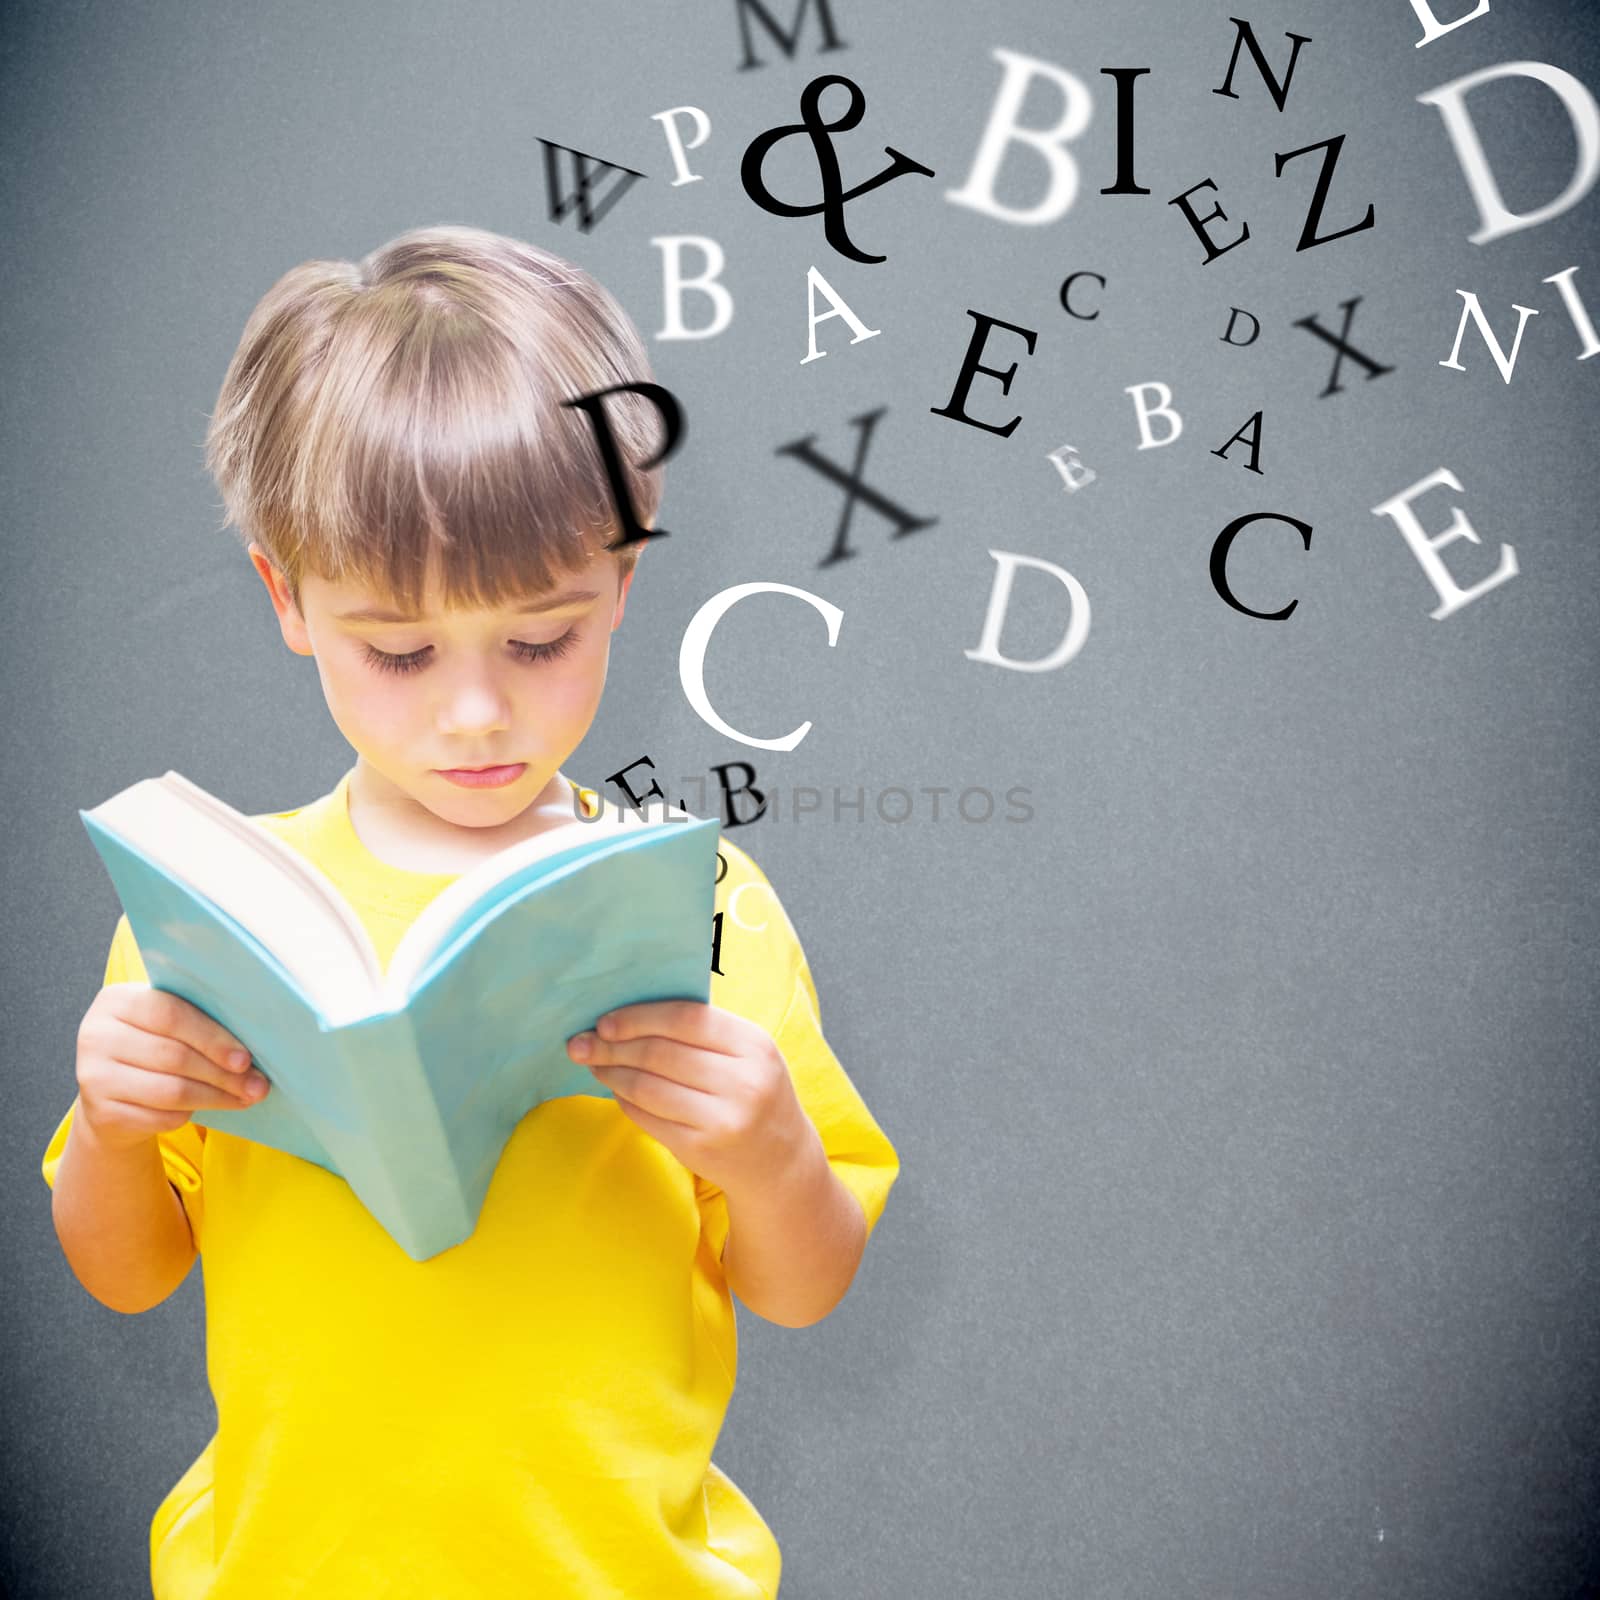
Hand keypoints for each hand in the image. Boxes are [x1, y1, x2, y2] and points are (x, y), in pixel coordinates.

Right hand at [75, 982, 268, 1152]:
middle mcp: (96, 1036)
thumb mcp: (167, 1023)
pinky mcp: (100, 1113)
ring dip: (216, 1097)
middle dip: (223, 1074)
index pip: (171, 1014)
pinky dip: (192, 1114)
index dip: (212, 1038)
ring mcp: (93, 1076)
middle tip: (258, 1085)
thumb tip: (260, 1038)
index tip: (245, 1058)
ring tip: (246, 1098)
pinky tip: (211, 1108)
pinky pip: (160, 1117)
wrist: (112, 1093)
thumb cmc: (155, 1046)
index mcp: (116, 1000)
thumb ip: (198, 1018)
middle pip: (174, 1056)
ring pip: (171, 1090)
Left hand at [566, 1001, 810, 1196]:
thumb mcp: (747, 1053)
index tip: (605, 1021)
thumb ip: (703, 1030)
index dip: (639, 1018)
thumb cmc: (753, 1091)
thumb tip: (629, 1014)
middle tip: (582, 1043)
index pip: (686, 1019)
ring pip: (648, 1087)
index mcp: (755, 1045)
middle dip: (612, 1047)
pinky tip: (615, 1090)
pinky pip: (647, 1118)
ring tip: (594, 1064)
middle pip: (660, 1054)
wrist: (779, 1159)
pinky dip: (624, 1100)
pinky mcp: (700, 1149)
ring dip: (612, 1073)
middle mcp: (743, 1082)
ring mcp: (722, 1119)